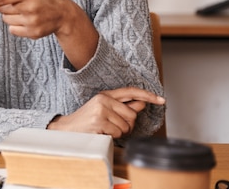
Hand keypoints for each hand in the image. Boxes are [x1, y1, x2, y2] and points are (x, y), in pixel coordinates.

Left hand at [0, 0, 97, 67]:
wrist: (65, 13)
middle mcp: (30, 7)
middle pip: (1, 9)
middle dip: (6, 6)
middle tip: (20, 3)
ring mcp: (32, 22)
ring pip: (6, 20)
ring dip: (11, 16)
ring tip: (27, 12)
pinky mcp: (33, 33)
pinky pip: (12, 30)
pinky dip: (16, 26)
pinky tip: (29, 21)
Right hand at [47, 87, 165, 137]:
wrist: (67, 129)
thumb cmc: (87, 120)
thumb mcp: (104, 109)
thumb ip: (123, 106)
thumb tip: (141, 103)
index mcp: (105, 94)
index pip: (131, 91)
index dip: (148, 95)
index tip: (161, 100)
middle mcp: (103, 99)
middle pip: (132, 115)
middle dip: (128, 125)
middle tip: (115, 127)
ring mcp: (101, 110)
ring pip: (126, 126)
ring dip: (119, 132)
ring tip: (106, 129)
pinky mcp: (99, 121)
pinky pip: (118, 133)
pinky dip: (113, 137)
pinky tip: (102, 133)